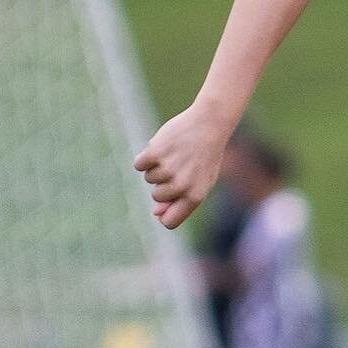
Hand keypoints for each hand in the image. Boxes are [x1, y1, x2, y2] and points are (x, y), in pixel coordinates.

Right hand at [133, 105, 230, 229]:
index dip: (164, 216)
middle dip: (162, 184)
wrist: (209, 125)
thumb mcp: (201, 180)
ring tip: (176, 155)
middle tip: (179, 167)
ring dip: (157, 167)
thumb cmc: (206, 155)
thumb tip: (156, 213)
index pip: (170, 222)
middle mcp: (181, 186)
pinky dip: (146, 157)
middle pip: (156, 197)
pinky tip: (162, 148)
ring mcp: (167, 169)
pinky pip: (139, 164)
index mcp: (195, 196)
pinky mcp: (154, 153)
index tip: (164, 206)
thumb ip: (181, 200)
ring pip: (148, 178)